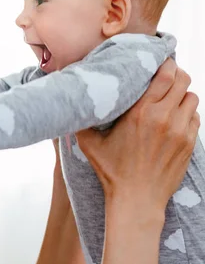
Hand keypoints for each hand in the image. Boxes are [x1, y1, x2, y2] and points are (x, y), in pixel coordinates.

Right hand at [76, 59, 199, 218]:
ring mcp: (179, 131)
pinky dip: (187, 114)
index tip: (159, 63)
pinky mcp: (188, 144)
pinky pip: (195, 117)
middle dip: (176, 75)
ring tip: (171, 99)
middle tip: (166, 78)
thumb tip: (71, 101)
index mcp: (140, 113)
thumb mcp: (90, 144)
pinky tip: (175, 119)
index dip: (166, 64)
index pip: (165, 74)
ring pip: (192, 98)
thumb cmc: (111, 171)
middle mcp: (163, 118)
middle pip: (183, 81)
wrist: (137, 200)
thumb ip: (83, 120)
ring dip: (182, 95)